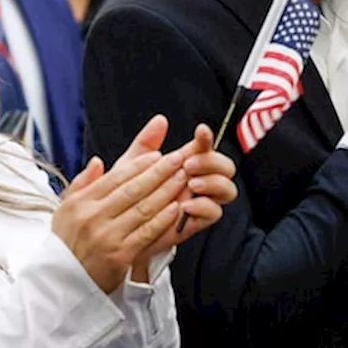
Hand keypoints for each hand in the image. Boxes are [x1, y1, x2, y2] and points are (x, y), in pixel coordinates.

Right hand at [51, 116, 189, 292]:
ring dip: (166, 191)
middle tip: (178, 159)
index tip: (158, 155)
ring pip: (143, 208)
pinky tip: (176, 207)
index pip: (116, 177)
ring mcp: (106, 237)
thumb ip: (82, 183)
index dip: (140, 164)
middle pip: (133, 189)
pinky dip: (163, 219)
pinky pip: (147, 232)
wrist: (61, 285)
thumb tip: (98, 161)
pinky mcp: (119, 255)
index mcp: (79, 203)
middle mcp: (92, 217)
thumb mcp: (64, 211)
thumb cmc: (66, 245)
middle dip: (160, 172)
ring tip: (182, 178)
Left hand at [134, 123, 238, 269]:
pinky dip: (205, 206)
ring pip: (227, 188)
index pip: (206, 147)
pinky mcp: (196, 220)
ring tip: (192, 183)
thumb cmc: (126, 196)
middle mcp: (199, 180)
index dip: (207, 138)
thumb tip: (160, 120)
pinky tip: (186, 205)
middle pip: (226, 167)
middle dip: (212, 162)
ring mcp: (200, 200)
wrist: (120, 228)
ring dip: (213, 183)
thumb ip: (146, 142)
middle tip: (188, 164)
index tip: (200, 131)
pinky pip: (215, 212)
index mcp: (187, 163)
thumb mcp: (132, 166)